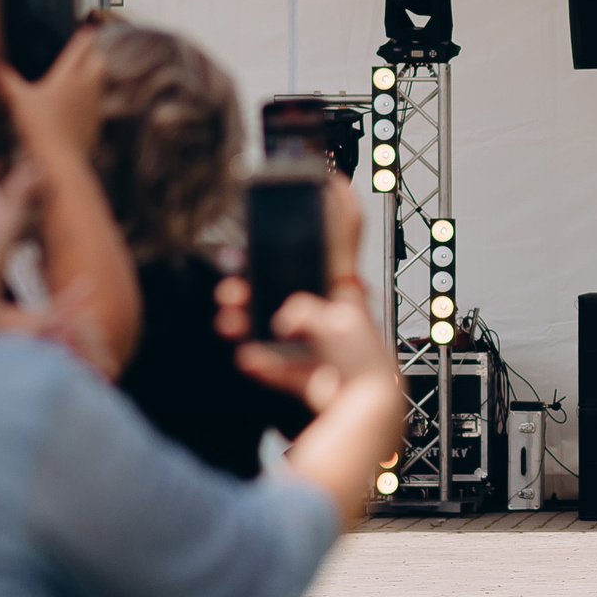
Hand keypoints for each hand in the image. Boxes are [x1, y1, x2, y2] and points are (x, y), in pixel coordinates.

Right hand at [0, 26, 105, 160]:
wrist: (61, 159)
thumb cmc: (39, 128)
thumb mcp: (17, 101)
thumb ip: (4, 81)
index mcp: (67, 77)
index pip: (80, 50)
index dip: (84, 38)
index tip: (88, 31)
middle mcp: (86, 87)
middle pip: (100, 61)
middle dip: (95, 55)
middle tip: (87, 54)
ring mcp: (94, 104)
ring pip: (101, 81)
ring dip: (95, 75)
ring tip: (84, 74)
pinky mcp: (97, 120)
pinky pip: (98, 102)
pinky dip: (92, 97)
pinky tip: (81, 103)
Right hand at [214, 178, 404, 528]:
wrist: (368, 420)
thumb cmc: (362, 370)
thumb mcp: (337, 326)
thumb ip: (308, 312)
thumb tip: (284, 314)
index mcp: (345, 291)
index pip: (345, 237)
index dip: (338, 205)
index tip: (330, 176)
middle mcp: (335, 313)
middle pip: (294, 281)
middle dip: (259, 276)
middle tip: (234, 274)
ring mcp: (323, 344)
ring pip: (279, 321)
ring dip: (250, 317)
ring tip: (228, 317)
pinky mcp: (313, 377)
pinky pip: (280, 365)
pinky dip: (263, 362)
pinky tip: (247, 359)